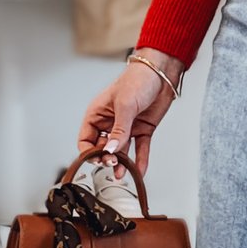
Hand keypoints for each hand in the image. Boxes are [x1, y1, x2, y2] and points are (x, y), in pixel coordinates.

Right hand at [77, 49, 185, 178]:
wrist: (161, 73)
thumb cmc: (137, 80)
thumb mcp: (125, 106)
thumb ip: (119, 130)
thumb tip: (111, 150)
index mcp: (98, 114)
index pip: (86, 138)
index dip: (89, 151)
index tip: (97, 159)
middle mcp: (110, 122)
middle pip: (103, 147)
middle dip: (106, 158)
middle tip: (112, 164)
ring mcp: (126, 127)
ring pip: (121, 150)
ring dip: (121, 163)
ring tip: (122, 174)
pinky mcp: (142, 129)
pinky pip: (139, 148)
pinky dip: (140, 160)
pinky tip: (139, 171)